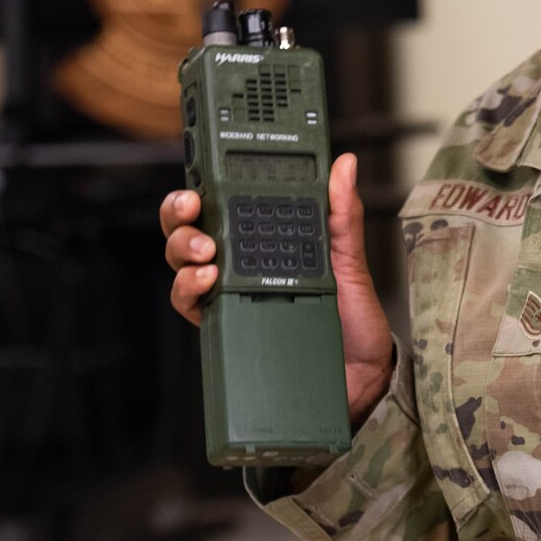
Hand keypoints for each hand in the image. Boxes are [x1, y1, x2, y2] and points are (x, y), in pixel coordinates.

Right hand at [159, 153, 396, 423]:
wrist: (360, 375)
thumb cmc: (353, 316)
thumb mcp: (350, 258)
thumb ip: (342, 213)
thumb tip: (344, 165)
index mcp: (267, 240)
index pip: (222, 207)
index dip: (202, 189)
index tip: (202, 179)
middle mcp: (242, 266)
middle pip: (190, 232)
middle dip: (180, 216)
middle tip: (195, 212)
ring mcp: (232, 297)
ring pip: (182, 268)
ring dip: (183, 253)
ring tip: (208, 255)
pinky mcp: (229, 328)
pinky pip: (192, 309)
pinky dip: (189, 293)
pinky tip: (208, 284)